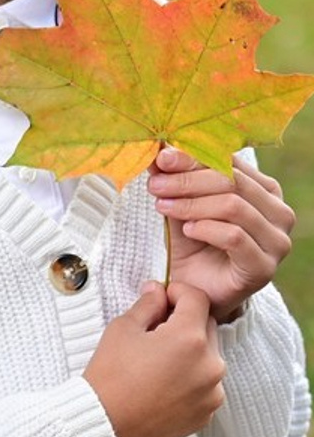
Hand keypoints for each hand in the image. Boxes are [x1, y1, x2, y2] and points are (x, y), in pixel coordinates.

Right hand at [84, 282, 224, 436]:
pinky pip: (206, 383)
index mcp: (189, 338)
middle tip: (155, 328)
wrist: (106, 423)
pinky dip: (191, 376)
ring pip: (209, 356)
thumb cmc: (110, 374)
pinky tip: (163, 381)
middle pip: (207, 326)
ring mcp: (213, 392)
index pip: (197, 299)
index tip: (161, 298)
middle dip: (184, 321)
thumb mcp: (123, 328)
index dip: (177, 292)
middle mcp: (210, 364)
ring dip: (190, 350)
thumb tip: (157, 291)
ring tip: (157, 359)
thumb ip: (147, 305)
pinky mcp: (208, 412)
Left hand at [148, 147, 294, 320]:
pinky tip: (188, 230)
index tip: (161, 158)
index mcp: (265, 190)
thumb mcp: (181, 201)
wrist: (195, 287)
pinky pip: (234, 237)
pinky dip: (205, 228)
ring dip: (191, 204)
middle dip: (187, 180)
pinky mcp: (264, 268)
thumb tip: (158, 149)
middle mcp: (279, 213)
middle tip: (156, 185)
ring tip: (164, 207)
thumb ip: (173, 176)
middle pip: (232, 181)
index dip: (193, 156)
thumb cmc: (193, 241)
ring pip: (233, 207)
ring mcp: (276, 242)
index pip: (231, 162)